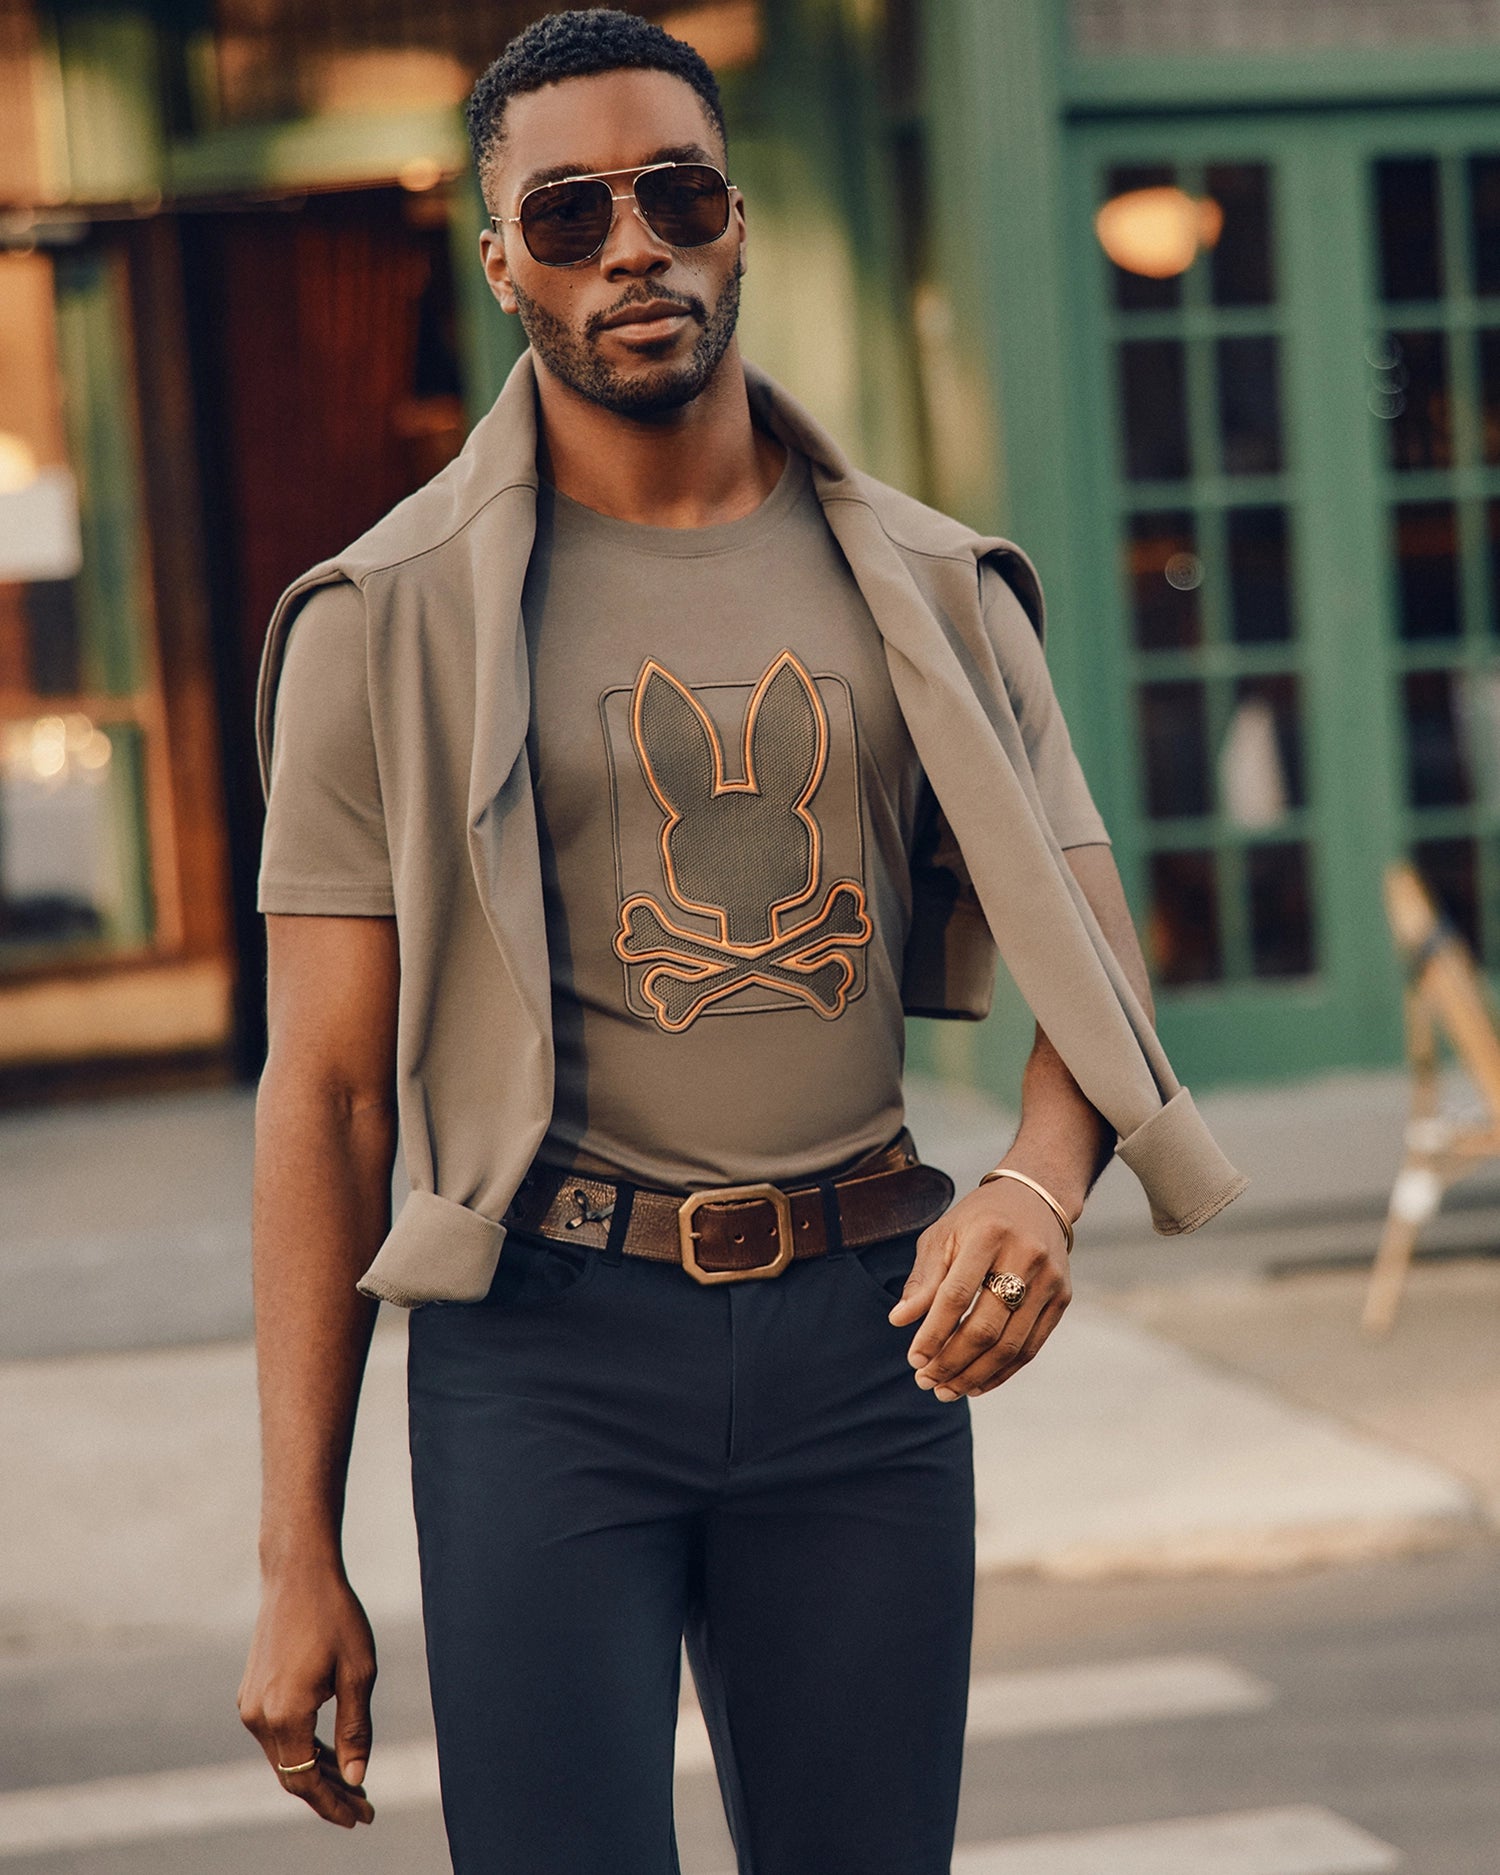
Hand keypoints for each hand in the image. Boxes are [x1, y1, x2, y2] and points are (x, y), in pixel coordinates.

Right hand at [238, 1565, 376, 1827]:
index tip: (363, 1818)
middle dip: (327, 1796)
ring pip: (284, 1757)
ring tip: (352, 1786)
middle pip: (292, 1775)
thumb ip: (355, 1730)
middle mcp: (258, 1716)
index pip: (307, 1781)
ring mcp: (250, 1704)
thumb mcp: (358, 1672)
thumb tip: (355, 1779)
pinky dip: (301, 1749)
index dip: (334, 1804)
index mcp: (286, 1714)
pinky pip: (277, 1735)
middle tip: (363, 1809)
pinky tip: (328, 1754)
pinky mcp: (251, 1692)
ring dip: (315, 1773)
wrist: (297, 1573)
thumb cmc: (335, 1616)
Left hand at [888, 1175, 1072, 1399]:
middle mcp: (1025, 1256)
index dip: (934, 1332)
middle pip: (986, 1327)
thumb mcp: (944, 1235)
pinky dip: (1002, 1372)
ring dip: (975, 1374)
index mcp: (989, 1235)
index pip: (956, 1295)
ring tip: (946, 1389)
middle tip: (925, 1381)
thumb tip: (899, 1320)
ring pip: (1010, 1344)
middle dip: (952, 1361)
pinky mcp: (1062, 1297)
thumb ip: (924, 1279)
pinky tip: (976, 1383)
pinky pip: (1031, 1347)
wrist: (1036, 1198)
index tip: (914, 1359)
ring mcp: (1049, 1280)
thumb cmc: (978, 1220)